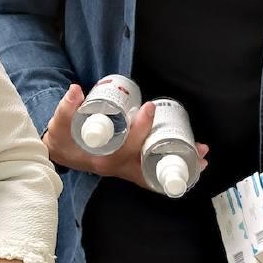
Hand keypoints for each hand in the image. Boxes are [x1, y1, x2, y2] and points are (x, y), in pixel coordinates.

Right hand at [42, 86, 208, 190]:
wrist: (60, 155)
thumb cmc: (62, 140)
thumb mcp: (60, 124)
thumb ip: (66, 107)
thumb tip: (76, 90)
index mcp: (103, 160)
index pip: (126, 147)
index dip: (140, 128)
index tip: (149, 107)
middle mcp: (117, 169)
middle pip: (150, 167)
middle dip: (175, 158)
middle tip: (199, 148)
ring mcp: (125, 171)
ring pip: (156, 172)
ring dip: (179, 165)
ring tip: (202, 156)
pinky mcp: (129, 168)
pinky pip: (153, 172)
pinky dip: (171, 167)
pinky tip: (189, 161)